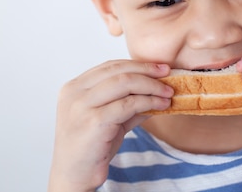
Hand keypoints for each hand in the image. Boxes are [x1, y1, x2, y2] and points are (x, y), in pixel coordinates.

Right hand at [48, 60, 172, 191]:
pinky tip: (161, 105)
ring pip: (125, 83)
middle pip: (118, 71)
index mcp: (74, 87)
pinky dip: (149, 102)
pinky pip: (128, 104)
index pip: (111, 66)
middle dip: (147, 71)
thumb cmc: (91, 147)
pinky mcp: (94, 121)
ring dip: (151, 86)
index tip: (159, 67)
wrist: (74, 176)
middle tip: (167, 74)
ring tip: (168, 92)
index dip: (138, 64)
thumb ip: (128, 102)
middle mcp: (74, 93)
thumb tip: (158, 89)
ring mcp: (82, 106)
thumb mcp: (110, 118)